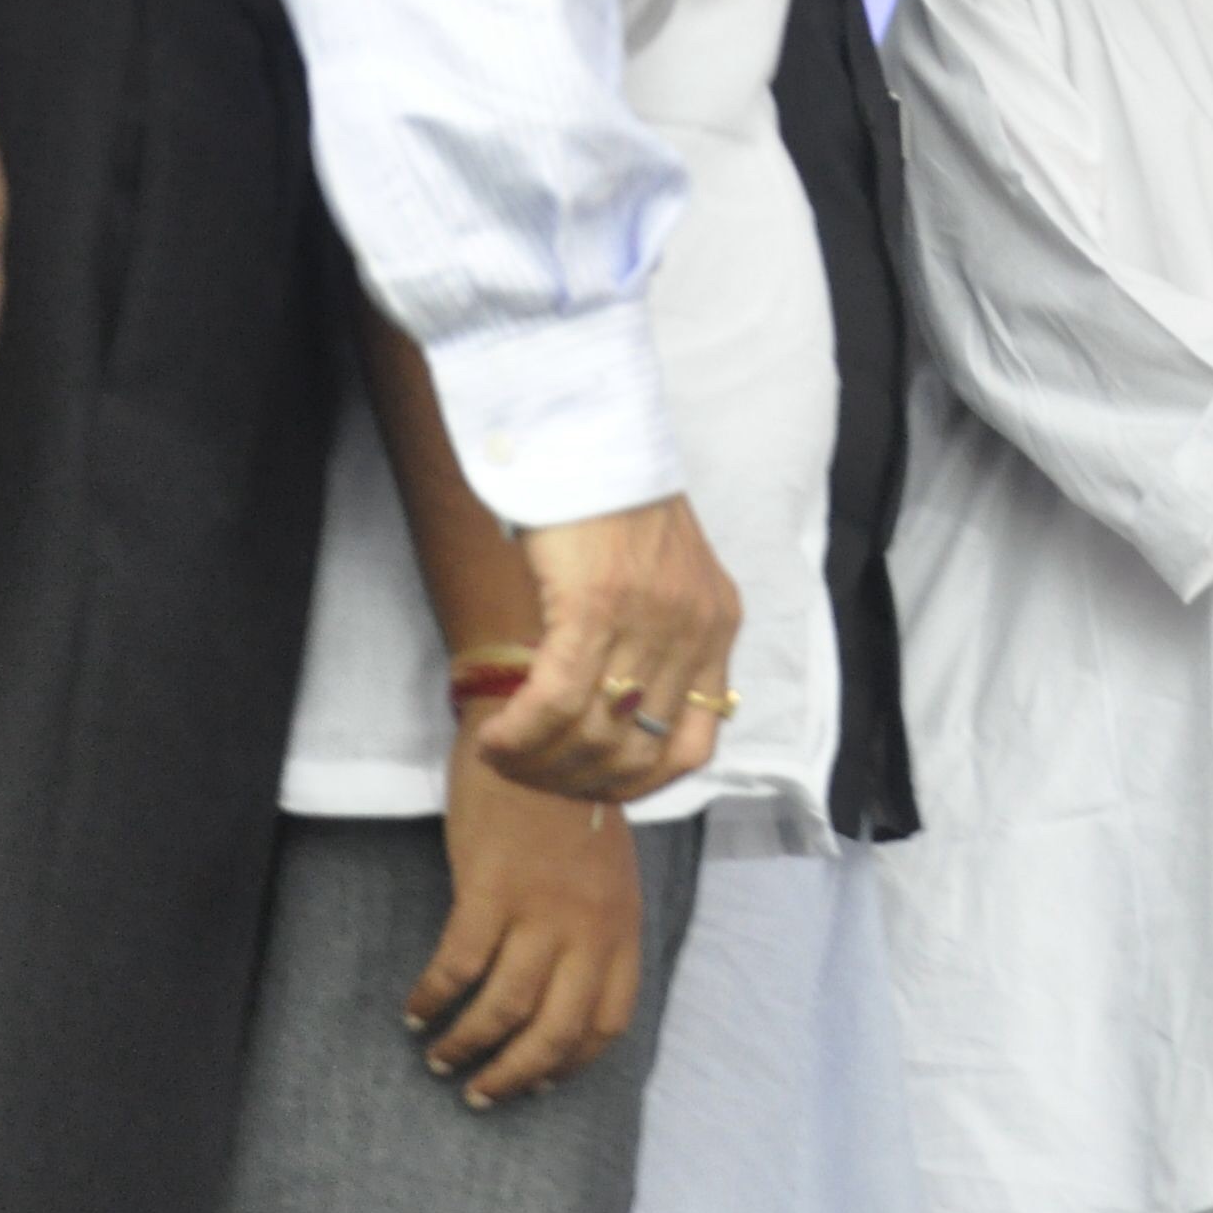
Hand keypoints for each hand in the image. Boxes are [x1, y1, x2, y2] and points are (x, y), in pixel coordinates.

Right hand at [411, 745, 647, 1099]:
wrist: (542, 736)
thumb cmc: (568, 805)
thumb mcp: (606, 873)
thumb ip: (595, 930)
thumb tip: (563, 988)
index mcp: (621, 929)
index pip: (606, 1023)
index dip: (569, 1063)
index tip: (539, 1083)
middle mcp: (588, 929)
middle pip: (554, 1032)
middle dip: (513, 1075)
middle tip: (479, 1094)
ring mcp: (540, 911)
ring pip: (503, 1009)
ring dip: (467, 1045)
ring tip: (439, 1058)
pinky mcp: (490, 889)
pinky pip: (458, 966)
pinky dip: (434, 997)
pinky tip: (415, 1011)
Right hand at [468, 495, 743, 800]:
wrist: (589, 427)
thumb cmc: (609, 497)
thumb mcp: (659, 574)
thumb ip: (652, 638)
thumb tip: (605, 710)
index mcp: (717, 627)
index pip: (692, 748)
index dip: (634, 784)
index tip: (585, 785)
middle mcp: (695, 631)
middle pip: (636, 753)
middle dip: (574, 780)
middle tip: (526, 772)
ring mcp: (650, 621)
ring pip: (594, 735)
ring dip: (539, 762)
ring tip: (500, 754)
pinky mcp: (597, 606)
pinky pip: (558, 700)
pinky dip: (521, 732)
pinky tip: (494, 736)